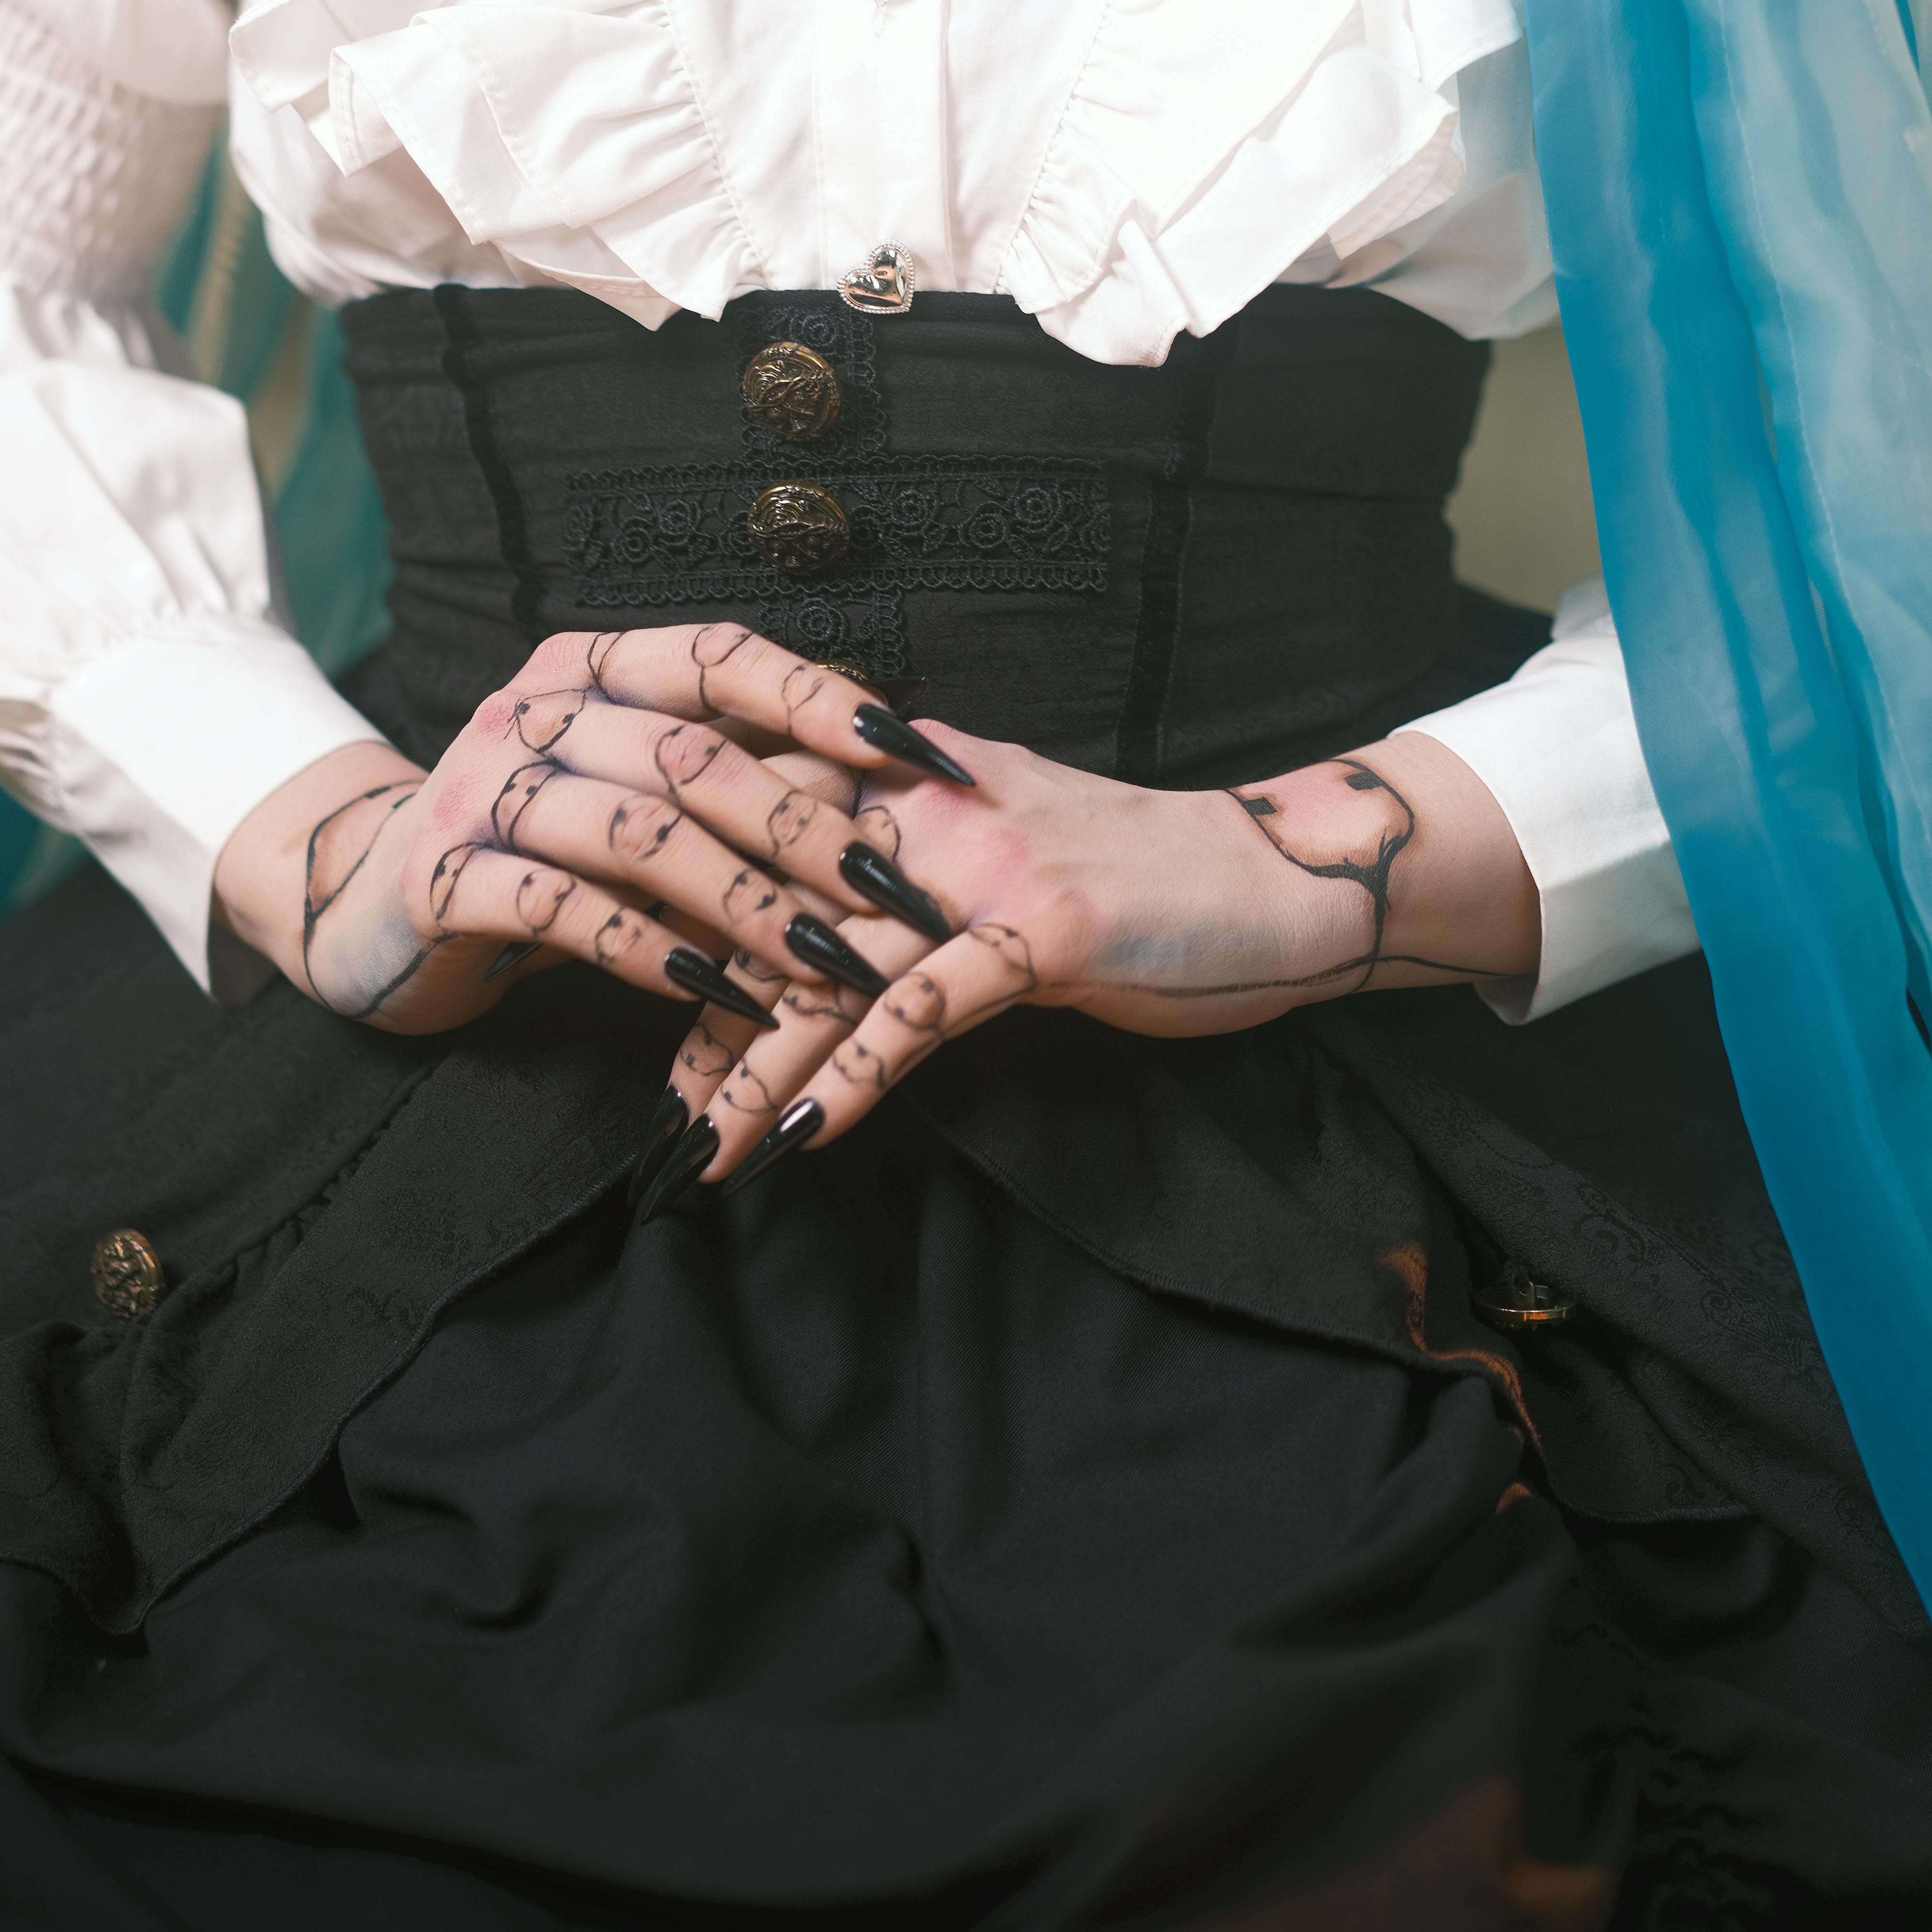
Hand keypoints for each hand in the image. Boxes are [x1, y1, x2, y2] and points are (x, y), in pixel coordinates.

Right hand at [203, 623, 975, 1037]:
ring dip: (743, 903)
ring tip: (822, 961)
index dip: (821, 699)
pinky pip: (561, 911)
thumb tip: (876, 792)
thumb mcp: (626, 794)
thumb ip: (717, 777)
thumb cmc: (539, 849)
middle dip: (805, 829)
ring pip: (635, 835)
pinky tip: (709, 991)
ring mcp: (481, 792)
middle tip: (893, 895)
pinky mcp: (445, 880)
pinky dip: (646, 952)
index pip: (720, 655)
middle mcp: (532, 713)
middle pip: (690, 756)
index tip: (917, 752)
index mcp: (589, 668)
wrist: (373, 906)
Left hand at [573, 720, 1539, 1199]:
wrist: (1279, 875)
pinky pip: (920, 1011)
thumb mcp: (998, 846)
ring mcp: (977, 870)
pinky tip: (802, 1133)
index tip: (652, 1021)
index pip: (759, 841)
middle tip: (662, 1110)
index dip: (694, 927)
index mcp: (905, 781)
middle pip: (773, 908)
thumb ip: (906, 861)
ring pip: (829, 970)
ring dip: (757, 1067)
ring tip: (702, 1150)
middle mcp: (923, 812)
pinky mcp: (1036, 932)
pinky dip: (854, 1072)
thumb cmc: (1142, 876)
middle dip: (704, 1014)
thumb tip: (816, 915)